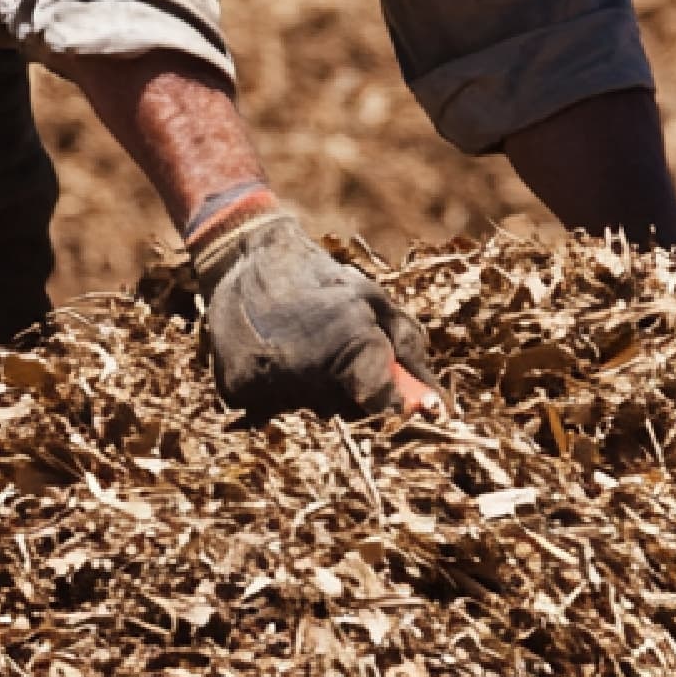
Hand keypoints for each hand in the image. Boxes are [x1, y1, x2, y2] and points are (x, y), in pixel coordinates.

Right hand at [191, 208, 439, 418]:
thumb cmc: (320, 281)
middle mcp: (310, 373)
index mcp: (351, 345)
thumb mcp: (373, 300)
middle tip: (336, 355)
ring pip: (309, 414)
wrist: (244, 262)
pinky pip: (272, 410)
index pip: (384, 405)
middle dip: (351, 393)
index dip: (395, 407)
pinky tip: (275, 358)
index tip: (401, 401)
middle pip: (347, 413)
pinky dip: (279, 392)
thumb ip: (407, 349)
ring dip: (314, 393)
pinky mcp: (238, 393)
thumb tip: (437, 402)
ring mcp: (270, 387)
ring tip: (302, 349)